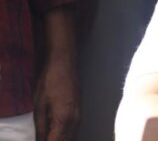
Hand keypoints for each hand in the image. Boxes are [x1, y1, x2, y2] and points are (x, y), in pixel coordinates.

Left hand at [34, 6, 79, 140]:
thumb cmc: (49, 81)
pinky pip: (74, 130)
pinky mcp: (79, 111)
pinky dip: (65, 136)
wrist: (63, 63)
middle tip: (45, 138)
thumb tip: (41, 140)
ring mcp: (80, 115)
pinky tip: (56, 134)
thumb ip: (41, 128)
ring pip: (72, 137)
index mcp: (64, 120)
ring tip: (50, 136)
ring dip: (61, 139)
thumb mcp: (39, 107)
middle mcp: (76, 120)